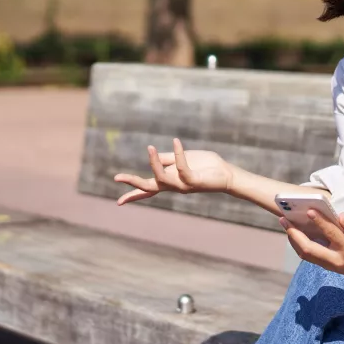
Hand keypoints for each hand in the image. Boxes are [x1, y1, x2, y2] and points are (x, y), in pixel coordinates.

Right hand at [114, 138, 233, 204]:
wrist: (226, 174)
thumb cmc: (205, 166)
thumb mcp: (182, 159)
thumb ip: (168, 159)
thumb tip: (154, 156)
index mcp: (169, 181)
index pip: (147, 189)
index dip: (133, 194)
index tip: (118, 202)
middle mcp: (174, 186)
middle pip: (148, 188)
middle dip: (133, 184)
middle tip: (117, 177)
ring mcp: (183, 185)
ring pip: (162, 179)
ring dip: (154, 163)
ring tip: (150, 147)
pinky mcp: (194, 181)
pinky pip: (182, 168)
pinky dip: (178, 154)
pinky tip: (177, 141)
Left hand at [281, 210, 343, 278]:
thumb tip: (340, 216)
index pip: (331, 234)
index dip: (319, 222)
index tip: (308, 211)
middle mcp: (337, 259)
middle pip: (309, 249)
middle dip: (294, 234)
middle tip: (284, 220)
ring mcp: (330, 265)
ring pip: (306, 255)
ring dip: (294, 240)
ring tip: (286, 225)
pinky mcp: (327, 266)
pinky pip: (309, 256)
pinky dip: (300, 245)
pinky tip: (295, 234)